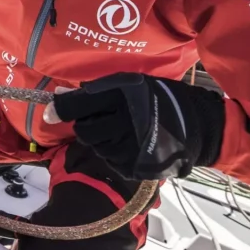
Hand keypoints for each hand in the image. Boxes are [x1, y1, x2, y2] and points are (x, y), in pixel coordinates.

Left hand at [43, 73, 224, 179]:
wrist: (198, 125)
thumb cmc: (160, 98)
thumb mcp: (129, 83)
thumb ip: (94, 91)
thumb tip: (57, 96)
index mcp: (123, 96)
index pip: (79, 106)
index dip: (61, 109)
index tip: (50, 112)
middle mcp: (124, 122)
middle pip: (84, 130)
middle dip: (89, 124)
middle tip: (104, 118)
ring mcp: (130, 147)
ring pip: (96, 147)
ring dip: (101, 139)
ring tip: (120, 130)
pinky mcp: (135, 167)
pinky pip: (110, 160)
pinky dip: (113, 153)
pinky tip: (129, 144)